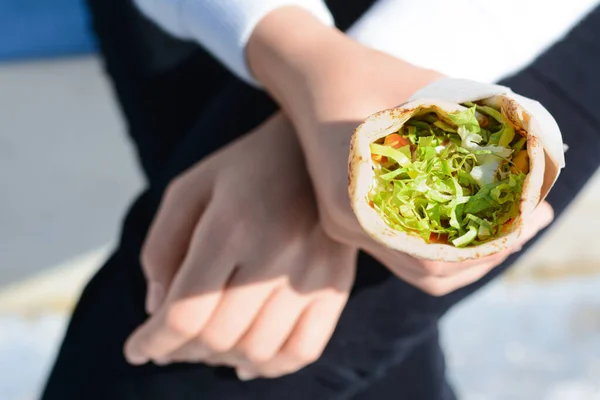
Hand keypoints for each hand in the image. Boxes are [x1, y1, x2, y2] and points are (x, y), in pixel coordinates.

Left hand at [124, 115, 355, 379]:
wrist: (319, 149)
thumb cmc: (245, 167)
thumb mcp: (189, 189)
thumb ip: (161, 248)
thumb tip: (156, 310)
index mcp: (231, 225)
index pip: (185, 312)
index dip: (153, 342)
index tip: (137, 350)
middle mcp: (276, 252)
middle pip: (219, 336)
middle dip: (181, 351)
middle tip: (168, 344)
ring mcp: (313, 272)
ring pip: (258, 350)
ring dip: (220, 359)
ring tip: (204, 346)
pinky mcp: (337, 283)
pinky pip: (303, 349)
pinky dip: (270, 367)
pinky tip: (247, 362)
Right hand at [247, 7, 553, 294]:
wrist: (312, 78)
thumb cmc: (361, 75)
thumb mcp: (420, 90)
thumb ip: (468, 121)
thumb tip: (527, 150)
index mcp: (357, 201)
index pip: (427, 259)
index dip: (483, 253)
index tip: (523, 225)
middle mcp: (350, 225)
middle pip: (426, 275)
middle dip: (485, 258)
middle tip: (526, 228)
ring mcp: (348, 225)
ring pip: (415, 270)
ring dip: (467, 257)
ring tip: (508, 230)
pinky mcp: (352, 219)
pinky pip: (404, 251)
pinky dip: (442, 246)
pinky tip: (469, 221)